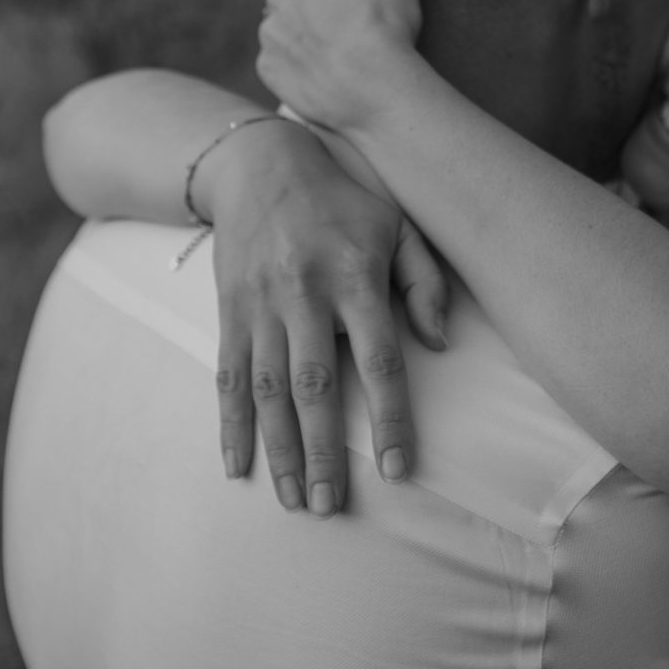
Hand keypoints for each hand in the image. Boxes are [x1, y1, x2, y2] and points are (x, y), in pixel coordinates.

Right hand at [200, 118, 448, 510]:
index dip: (389, 416)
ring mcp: (260, 305)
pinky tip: (237, 467)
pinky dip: (229, 426)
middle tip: (330, 506)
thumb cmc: (345, 198)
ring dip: (279, 450)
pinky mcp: (229, 311)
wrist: (260, 163)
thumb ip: (426, 281)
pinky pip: (227, 376)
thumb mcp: (399, 223)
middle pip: (314, 386)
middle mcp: (304, 294)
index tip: (398, 468)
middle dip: (323, 451)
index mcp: (356, 275)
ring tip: (293, 500)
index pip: (379, 358)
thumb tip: (440, 343)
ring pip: (266, 390)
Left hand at [256, 0, 422, 135]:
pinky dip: (297, 65)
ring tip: (342, 50)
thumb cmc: (387, 15)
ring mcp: (271, 32)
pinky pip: (280, 62)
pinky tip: (327, 74)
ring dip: (305, 31)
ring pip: (284, 24)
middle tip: (353, 18)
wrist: (374, 87)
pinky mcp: (269, 69)